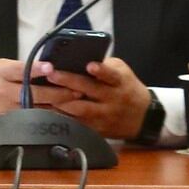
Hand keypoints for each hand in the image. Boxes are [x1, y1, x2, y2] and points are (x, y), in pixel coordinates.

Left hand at [33, 57, 152, 138]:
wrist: (144, 117)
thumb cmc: (127, 88)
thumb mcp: (122, 72)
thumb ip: (104, 65)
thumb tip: (79, 59)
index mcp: (119, 82)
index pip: (111, 75)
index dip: (101, 71)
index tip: (90, 65)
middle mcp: (112, 99)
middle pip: (89, 90)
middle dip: (69, 81)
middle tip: (51, 74)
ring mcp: (104, 116)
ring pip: (80, 110)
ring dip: (60, 102)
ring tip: (44, 93)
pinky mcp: (96, 129)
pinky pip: (76, 124)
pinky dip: (61, 117)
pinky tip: (47, 111)